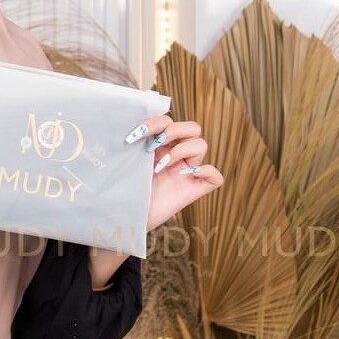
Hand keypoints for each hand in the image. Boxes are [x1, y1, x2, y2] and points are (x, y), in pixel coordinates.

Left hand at [127, 115, 223, 230]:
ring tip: (161, 166)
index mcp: (160, 146)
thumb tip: (133, 129)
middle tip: (153, 147)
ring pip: (202, 144)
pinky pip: (215, 176)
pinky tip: (184, 176)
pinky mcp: (195, 190)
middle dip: (174, 130)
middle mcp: (176, 156)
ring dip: (181, 150)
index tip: (136, 134)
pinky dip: (205, 171)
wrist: (124, 217)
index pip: (168, 122)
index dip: (156, 122)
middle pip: (192, 127)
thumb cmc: (123, 190)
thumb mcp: (127, 162)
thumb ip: (135, 145)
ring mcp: (187, 172)